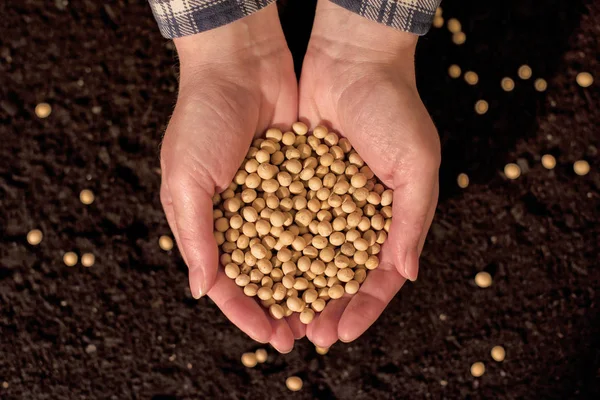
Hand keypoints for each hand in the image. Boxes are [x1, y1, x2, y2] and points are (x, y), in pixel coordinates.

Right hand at [159, 6, 302, 351]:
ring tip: (330, 309)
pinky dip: (327, 241)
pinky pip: (316, 217)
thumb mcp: (185, 178)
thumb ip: (195, 235)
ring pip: (295, 251)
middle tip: (305, 335)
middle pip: (265, 273)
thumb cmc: (201, 119)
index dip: (247, 311)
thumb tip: (201, 291)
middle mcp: (243, 216)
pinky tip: (346, 264)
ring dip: (310, 281)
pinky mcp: (302, 179)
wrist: (240, 64)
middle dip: (283, 305)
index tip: (269, 336)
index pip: (228, 280)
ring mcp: (274, 199)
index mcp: (209, 222)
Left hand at [298, 1, 440, 346]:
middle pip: (338, 273)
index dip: (362, 307)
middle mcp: (354, 215)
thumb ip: (413, 220)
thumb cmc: (395, 109)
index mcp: (389, 218)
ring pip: (307, 255)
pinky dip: (273, 248)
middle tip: (305, 336)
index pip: (377, 276)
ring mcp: (322, 201)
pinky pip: (282, 222)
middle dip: (323, 306)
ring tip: (279, 318)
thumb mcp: (417, 164)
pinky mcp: (294, 183)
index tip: (341, 333)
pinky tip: (258, 273)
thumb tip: (407, 274)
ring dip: (295, 287)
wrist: (352, 59)